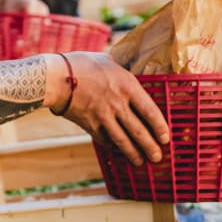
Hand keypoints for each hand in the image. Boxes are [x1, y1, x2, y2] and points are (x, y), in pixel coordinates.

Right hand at [48, 52, 169, 165]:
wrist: (55, 77)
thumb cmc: (82, 63)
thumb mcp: (109, 60)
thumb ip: (123, 70)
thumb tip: (135, 70)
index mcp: (127, 86)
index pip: (150, 111)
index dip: (160, 127)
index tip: (166, 137)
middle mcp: (118, 104)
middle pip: (139, 131)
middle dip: (150, 146)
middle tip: (158, 157)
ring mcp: (103, 116)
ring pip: (122, 140)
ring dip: (133, 153)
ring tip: (140, 161)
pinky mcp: (89, 125)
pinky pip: (105, 140)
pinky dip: (113, 147)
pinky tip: (118, 151)